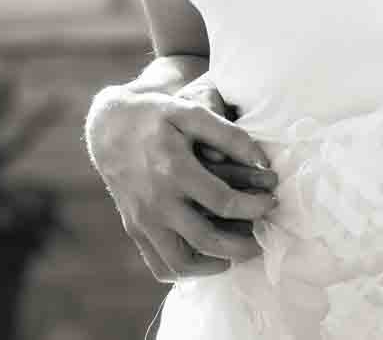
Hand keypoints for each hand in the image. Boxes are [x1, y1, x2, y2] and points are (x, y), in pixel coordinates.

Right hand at [84, 74, 278, 282]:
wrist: (110, 128)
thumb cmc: (158, 117)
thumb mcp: (192, 113)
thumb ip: (229, 135)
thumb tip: (262, 161)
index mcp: (174, 170)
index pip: (223, 201)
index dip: (253, 206)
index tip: (271, 203)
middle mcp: (156, 201)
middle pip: (205, 240)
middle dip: (242, 246)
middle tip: (261, 241)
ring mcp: (142, 219)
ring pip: (180, 262)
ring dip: (214, 266)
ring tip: (236, 255)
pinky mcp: (135, 229)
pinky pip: (159, 264)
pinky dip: (186, 271)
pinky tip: (207, 259)